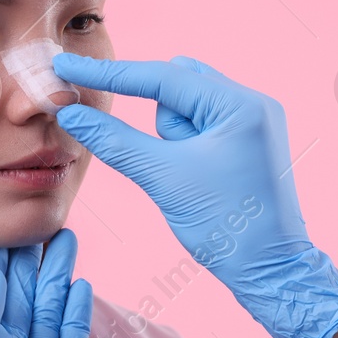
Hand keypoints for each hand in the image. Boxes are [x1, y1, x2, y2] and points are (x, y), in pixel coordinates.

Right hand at [52, 53, 337, 337]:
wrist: (271, 272)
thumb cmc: (226, 228)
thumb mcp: (163, 179)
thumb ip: (114, 141)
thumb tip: (71, 114)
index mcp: (241, 105)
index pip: (164, 76)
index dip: (110, 73)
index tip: (66, 65)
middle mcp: (253, 104)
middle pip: (177, 90)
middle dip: (159, 125)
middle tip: (169, 166)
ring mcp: (253, 124)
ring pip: (186, 112)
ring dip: (172, 141)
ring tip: (192, 182)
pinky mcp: (248, 144)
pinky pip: (201, 130)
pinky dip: (184, 149)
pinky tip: (196, 179)